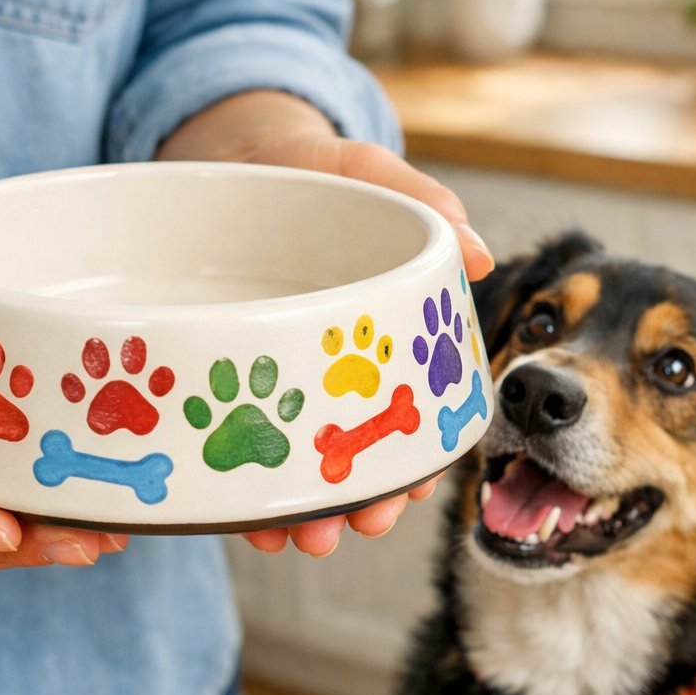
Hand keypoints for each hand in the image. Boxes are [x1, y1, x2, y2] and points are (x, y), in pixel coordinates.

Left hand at [158, 91, 493, 555]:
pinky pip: (231, 447)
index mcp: (379, 338)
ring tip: (284, 537)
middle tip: (343, 528)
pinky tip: (232, 514)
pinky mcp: (220, 381)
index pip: (414, 413)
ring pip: (296, 465)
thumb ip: (416, 199)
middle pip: (357, 456)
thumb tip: (478, 253)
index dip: (417, 461)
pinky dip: (234, 486)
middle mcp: (331, 373)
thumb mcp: (359, 170)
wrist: (216, 157)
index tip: (409, 492)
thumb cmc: (304, 169)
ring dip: (296, 509)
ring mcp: (274, 381)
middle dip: (356, 503)